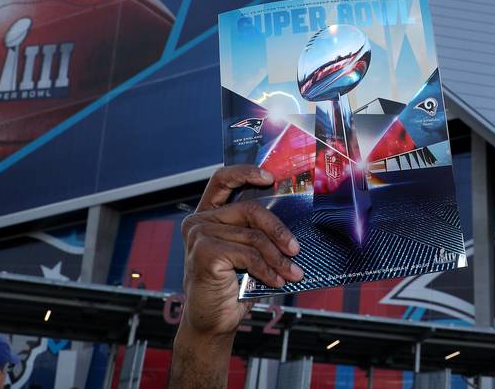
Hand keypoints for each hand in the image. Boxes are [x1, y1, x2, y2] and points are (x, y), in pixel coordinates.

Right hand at [178, 166, 303, 338]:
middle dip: (278, 229)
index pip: (222, 180)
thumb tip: (293, 226)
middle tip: (296, 248)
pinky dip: (268, 269)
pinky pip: (248, 255)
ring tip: (293, 272)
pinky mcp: (204, 252)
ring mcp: (198, 235)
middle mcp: (199, 221)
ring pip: (253, 236)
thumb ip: (257, 233)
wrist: (213, 321)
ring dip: (278, 257)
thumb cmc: (233, 286)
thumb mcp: (247, 253)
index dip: (245, 173)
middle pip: (249, 209)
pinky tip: (277, 281)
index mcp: (208, 215)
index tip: (270, 177)